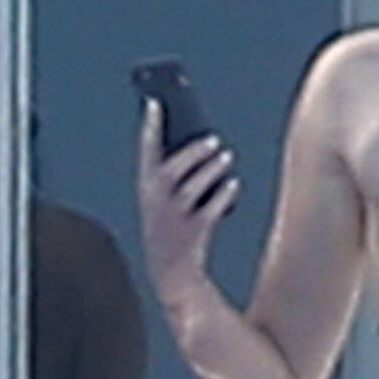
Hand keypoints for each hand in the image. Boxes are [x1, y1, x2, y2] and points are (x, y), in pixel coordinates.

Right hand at [136, 103, 239, 299]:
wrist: (172, 276)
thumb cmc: (170, 230)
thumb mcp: (163, 202)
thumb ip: (174, 173)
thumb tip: (201, 143)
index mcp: (145, 192)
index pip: (145, 154)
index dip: (149, 127)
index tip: (155, 103)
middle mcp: (156, 205)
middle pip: (172, 171)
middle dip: (193, 152)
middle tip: (213, 139)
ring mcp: (174, 221)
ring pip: (193, 188)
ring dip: (211, 169)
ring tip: (226, 156)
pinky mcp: (194, 234)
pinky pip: (211, 210)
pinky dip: (224, 194)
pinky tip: (233, 183)